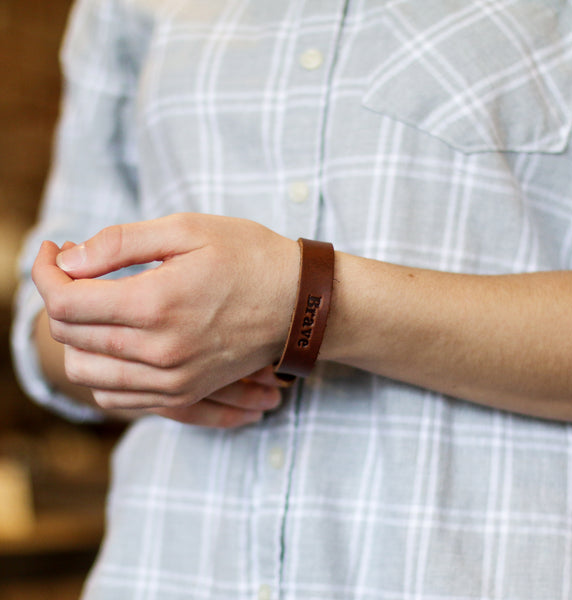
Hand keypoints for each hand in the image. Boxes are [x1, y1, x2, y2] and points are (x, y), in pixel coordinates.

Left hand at [32, 214, 298, 426]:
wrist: (301, 303)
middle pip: (71, 336)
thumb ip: (120, 243)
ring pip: (88, 374)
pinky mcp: (185, 392)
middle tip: (77, 268)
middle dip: (59, 297)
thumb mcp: (188, 230)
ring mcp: (173, 379)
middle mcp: (160, 351)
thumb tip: (68, 259)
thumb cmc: (249, 257)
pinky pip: (119, 399)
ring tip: (94, 306)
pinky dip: (102, 372)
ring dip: (76, 338)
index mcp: (156, 304)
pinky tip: (114, 344)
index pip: (65, 301)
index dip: (45, 271)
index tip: (55, 248)